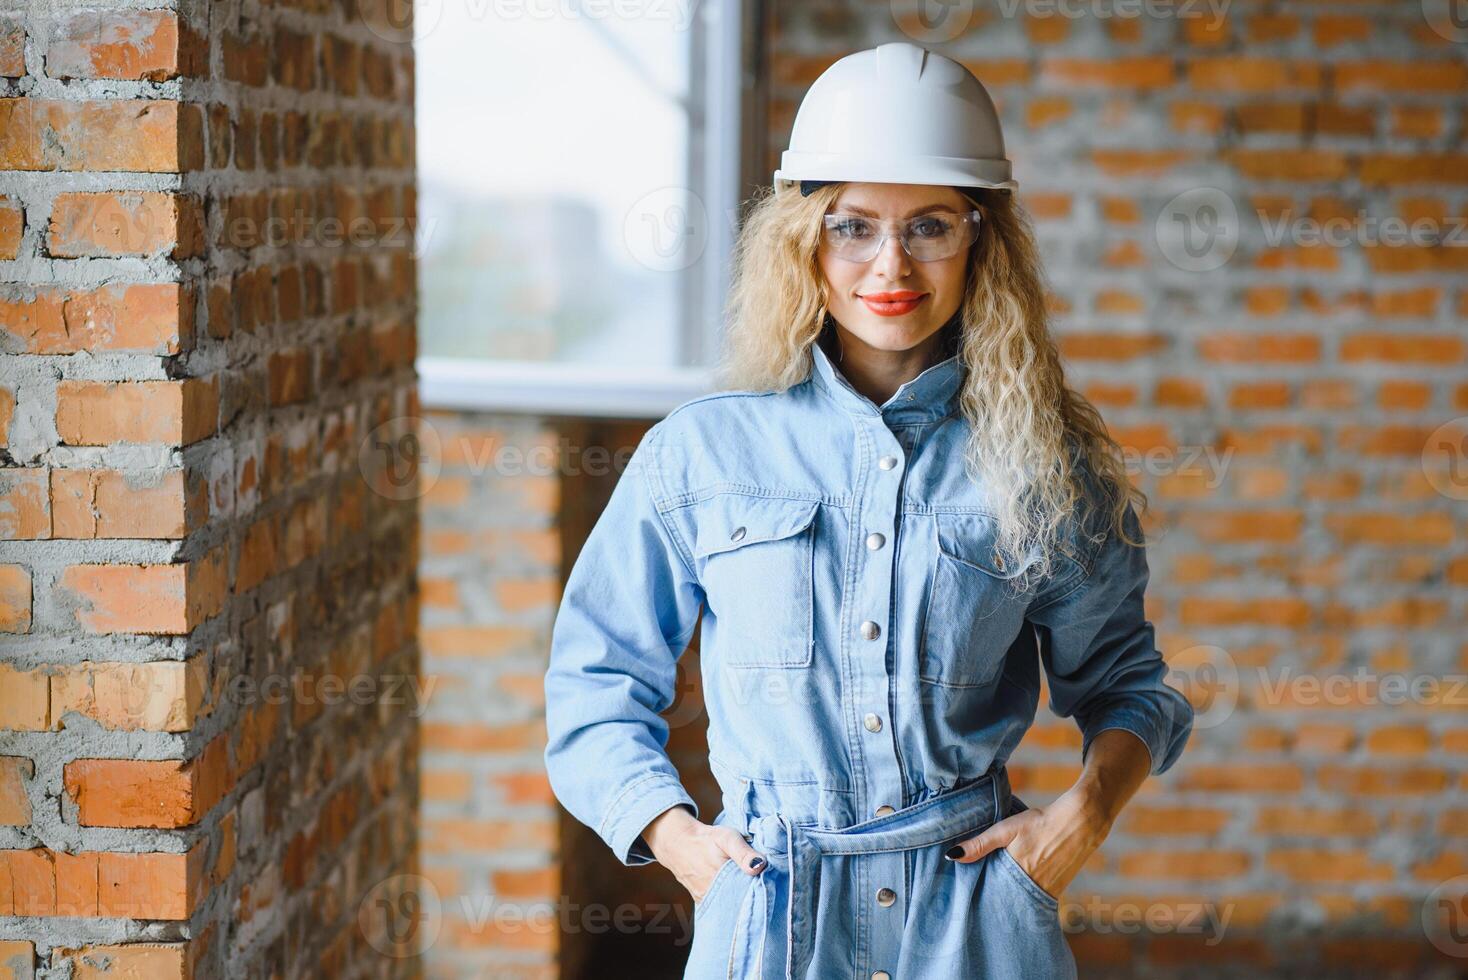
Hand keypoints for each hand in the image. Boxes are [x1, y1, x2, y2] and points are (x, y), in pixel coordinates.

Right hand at [641, 804, 767, 901]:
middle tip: (762, 886)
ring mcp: (707, 901)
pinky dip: (729, 902)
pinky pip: (720, 907)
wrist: (678, 842)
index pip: (750, 895)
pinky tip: (735, 892)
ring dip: (741, 900)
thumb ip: (743, 852)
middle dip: (753, 897)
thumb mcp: (727, 838)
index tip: (770, 884)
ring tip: (749, 888)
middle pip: (741, 903)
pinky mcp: (702, 901)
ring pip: (730, 906)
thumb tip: (760, 865)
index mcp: (723, 881)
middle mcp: (714, 896)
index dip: (762, 891)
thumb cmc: (706, 839)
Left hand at [942, 789, 1111, 900]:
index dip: (976, 893)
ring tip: (993, 891)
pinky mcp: (1055, 890)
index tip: (963, 894)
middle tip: (975, 895)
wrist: (1080, 823)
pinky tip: (1015, 886)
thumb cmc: (1040, 823)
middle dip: (990, 898)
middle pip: (1003, 900)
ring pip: (1018, 900)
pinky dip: (1023, 894)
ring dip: (1006, 897)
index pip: (988, 893)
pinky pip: (1033, 897)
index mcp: (1014, 874)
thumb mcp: (1006, 829)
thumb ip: (980, 844)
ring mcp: (1044, 891)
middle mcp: (1029, 888)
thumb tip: (952, 857)